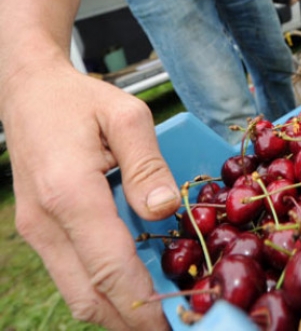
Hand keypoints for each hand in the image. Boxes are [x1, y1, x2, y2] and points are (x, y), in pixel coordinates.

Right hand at [5, 62, 179, 329]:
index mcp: (68, 194)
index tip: (170, 325)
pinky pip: (72, 274)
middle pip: (89, 296)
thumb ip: (148, 165)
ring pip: (77, 292)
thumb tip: (164, 211)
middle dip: (131, 321)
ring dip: (117, 310)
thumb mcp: (126, 115)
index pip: (110, 267)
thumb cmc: (80, 100)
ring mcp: (37, 231)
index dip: (142, 304)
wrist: (29, 92)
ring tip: (160, 314)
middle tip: (172, 326)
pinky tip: (134, 286)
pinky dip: (103, 289)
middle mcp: (45, 223)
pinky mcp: (39, 230)